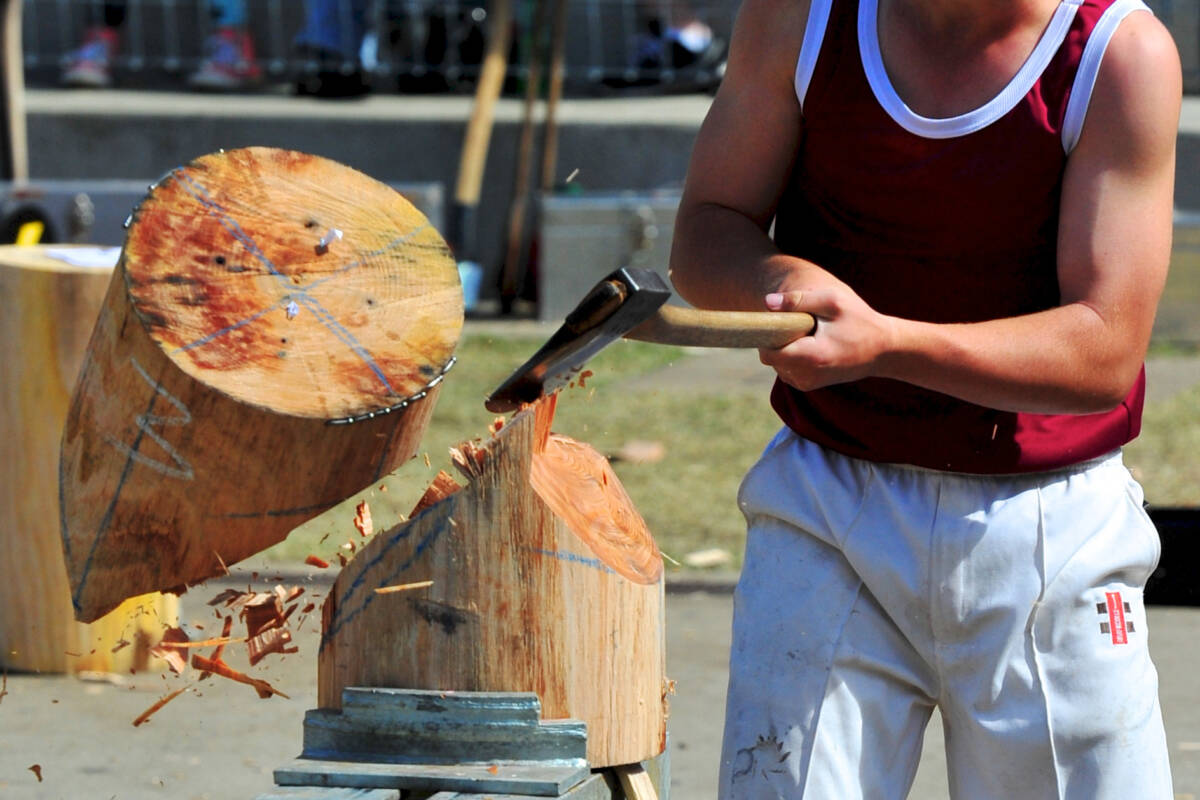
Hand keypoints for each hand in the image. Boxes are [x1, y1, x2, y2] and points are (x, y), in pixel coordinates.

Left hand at [758, 284, 895, 390]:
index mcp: (810, 357)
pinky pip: (786, 368)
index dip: (768, 335)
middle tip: (804, 325)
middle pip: (770, 357)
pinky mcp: (808, 385)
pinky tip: (813, 345)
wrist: (884, 350)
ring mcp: (806, 383)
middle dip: (779, 339)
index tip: (780, 321)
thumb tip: (767, 302)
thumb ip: (798, 300)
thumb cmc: (860, 321)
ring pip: (777, 363)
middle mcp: (805, 376)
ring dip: (786, 347)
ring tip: (812, 336)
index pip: (768, 353)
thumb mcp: (832, 301)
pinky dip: (793, 356)